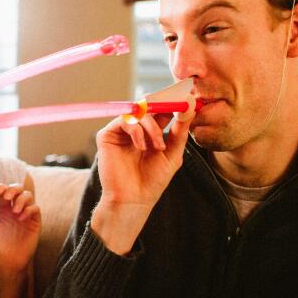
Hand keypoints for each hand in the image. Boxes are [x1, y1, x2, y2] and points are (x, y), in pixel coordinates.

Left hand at [0, 183, 40, 277]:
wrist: (8, 261)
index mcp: (3, 210)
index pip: (4, 192)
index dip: (2, 187)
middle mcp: (15, 210)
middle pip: (18, 189)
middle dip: (13, 188)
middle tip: (8, 196)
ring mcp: (26, 215)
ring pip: (28, 195)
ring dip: (21, 199)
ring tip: (15, 211)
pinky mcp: (34, 222)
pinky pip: (36, 208)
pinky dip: (29, 209)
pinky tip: (21, 218)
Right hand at [90, 113, 189, 254]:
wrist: (133, 199)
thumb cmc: (153, 180)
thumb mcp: (173, 153)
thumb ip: (180, 130)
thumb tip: (190, 106)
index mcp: (151, 132)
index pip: (162, 109)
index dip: (174, 101)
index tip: (188, 98)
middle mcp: (136, 129)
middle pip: (149, 105)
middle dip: (163, 106)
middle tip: (175, 108)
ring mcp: (121, 131)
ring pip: (138, 112)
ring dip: (152, 127)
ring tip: (158, 146)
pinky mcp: (107, 135)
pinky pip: (124, 120)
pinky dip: (136, 130)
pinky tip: (141, 147)